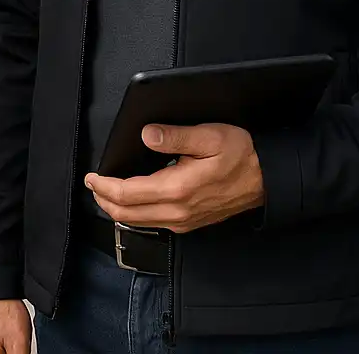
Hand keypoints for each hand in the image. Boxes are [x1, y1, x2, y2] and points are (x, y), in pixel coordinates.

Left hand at [84, 123, 264, 233]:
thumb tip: (146, 134)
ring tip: (106, 191)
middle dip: (104, 199)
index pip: (126, 194)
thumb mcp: (210, 136)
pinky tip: (131, 200)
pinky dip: (134, 213)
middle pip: (126, 213)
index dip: (103, 185)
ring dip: (116, 208)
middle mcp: (177, 212)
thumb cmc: (241, 155)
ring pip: (137, 222)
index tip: (91, 175)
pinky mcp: (188, 223)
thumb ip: (175, 136)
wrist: (267, 179)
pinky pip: (152, 223)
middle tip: (93, 183)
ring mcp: (182, 221)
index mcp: (177, 189)